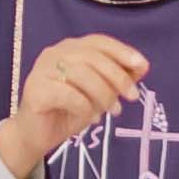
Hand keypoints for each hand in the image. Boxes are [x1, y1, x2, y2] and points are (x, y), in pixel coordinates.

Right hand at [0, 31, 148, 177]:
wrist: (36, 136)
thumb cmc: (69, 111)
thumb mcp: (100, 94)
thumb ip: (118, 78)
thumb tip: (143, 66)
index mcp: (70, 48)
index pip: (99, 41)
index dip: (122, 51)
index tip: (142, 65)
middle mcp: (54, 53)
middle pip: (93, 56)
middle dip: (118, 77)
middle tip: (132, 97)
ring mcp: (42, 69)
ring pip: (82, 74)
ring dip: (103, 94)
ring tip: (112, 112)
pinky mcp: (35, 89)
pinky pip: (68, 94)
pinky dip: (85, 107)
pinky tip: (91, 118)